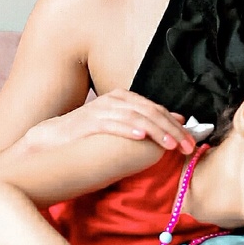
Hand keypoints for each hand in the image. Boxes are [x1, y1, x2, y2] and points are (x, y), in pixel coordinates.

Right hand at [21, 89, 194, 154]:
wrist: (51, 140)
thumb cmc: (88, 136)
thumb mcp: (120, 126)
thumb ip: (144, 122)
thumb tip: (176, 120)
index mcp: (124, 99)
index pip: (157, 109)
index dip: (177, 124)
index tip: (192, 140)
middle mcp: (114, 100)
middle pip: (151, 112)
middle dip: (172, 129)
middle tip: (187, 145)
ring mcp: (101, 110)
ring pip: (136, 117)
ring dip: (156, 131)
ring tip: (171, 144)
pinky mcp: (88, 122)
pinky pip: (112, 124)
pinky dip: (128, 129)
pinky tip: (141, 136)